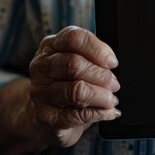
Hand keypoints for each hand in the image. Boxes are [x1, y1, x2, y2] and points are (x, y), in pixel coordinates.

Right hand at [29, 26, 120, 147]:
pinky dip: (98, 113)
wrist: (49, 116)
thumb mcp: (81, 63)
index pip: (73, 38)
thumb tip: (111, 63)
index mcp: (51, 46)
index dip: (97, 50)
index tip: (112, 62)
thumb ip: (93, 58)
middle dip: (101, 76)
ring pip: (76, 90)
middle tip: (114, 84)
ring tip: (111, 100)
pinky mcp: (44, 116)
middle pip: (74, 64)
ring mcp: (40, 92)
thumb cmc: (69, 83)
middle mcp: (41, 66)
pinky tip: (106, 112)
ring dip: (102, 96)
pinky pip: (77, 114)